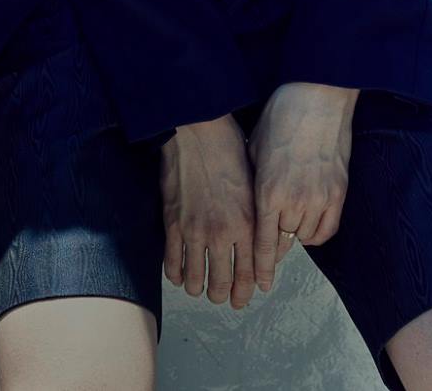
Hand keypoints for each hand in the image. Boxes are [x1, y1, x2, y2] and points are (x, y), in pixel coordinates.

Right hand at [158, 113, 259, 310]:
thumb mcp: (254, 185)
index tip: (245, 298)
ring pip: (195, 279)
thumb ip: (256, 218)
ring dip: (198, 288)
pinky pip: (172, 263)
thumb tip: (259, 242)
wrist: (198, 132)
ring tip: (199, 287)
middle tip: (223, 298)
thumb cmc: (230, 150)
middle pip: (222, 282)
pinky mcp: (172, 224)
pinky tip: (179, 274)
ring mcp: (194, 231)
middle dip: (224, 296)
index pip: (249, 272)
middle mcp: (222, 233)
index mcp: (247, 223)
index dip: (247, 291)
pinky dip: (176, 274)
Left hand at [246, 82, 356, 293]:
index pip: (263, 243)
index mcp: (268, 192)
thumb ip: (254, 183)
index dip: (260, 268)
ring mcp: (321, 198)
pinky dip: (317, 230)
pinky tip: (309, 220)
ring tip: (289, 216)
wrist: (318, 97)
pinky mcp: (340, 192)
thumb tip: (252, 205)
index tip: (259, 285)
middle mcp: (295, 201)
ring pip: (305, 236)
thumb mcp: (255, 150)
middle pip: (284, 242)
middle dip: (275, 243)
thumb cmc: (281, 116)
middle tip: (270, 239)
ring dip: (295, 232)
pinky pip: (328, 228)